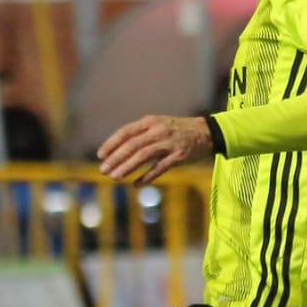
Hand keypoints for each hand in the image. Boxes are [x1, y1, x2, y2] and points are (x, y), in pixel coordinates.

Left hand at [98, 115, 213, 183]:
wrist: (206, 132)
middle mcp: (158, 131)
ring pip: (143, 155)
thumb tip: (117, 149)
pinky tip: (136, 184)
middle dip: (116, 158)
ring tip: (115, 177)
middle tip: (103, 170)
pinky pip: (160, 168)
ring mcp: (169, 143)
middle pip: (132, 145)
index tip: (100, 155)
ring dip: (127, 167)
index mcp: (150, 122)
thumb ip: (140, 134)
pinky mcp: (179, 156)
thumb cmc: (177, 130)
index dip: (111, 143)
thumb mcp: (158, 125)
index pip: (126, 132)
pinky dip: (147, 176)